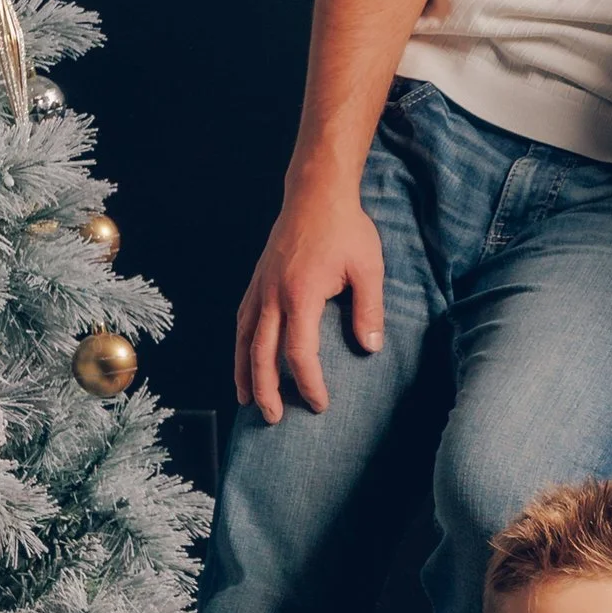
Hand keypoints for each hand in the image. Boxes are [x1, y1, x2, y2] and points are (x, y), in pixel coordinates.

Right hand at [233, 177, 385, 422]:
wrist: (315, 193)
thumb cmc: (345, 229)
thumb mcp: (368, 268)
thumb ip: (369, 310)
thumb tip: (370, 349)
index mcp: (301, 294)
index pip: (300, 352)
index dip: (308, 383)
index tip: (319, 403)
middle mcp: (273, 295)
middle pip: (261, 354)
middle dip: (266, 390)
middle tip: (272, 419)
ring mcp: (260, 287)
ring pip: (244, 339)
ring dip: (244, 373)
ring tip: (248, 400)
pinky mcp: (257, 281)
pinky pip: (242, 320)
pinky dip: (241, 345)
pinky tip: (244, 360)